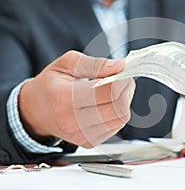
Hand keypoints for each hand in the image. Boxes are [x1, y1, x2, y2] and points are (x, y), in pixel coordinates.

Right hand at [19, 51, 134, 147]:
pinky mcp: (89, 142)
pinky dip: (117, 113)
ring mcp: (81, 136)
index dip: (122, 81)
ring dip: (124, 102)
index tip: (122, 72)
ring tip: (113, 91)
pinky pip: (116, 127)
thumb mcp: (68, 63)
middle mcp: (72, 122)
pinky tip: (106, 104)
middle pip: (118, 109)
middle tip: (121, 80)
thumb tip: (119, 66)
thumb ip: (96, 64)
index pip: (108, 93)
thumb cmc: (51, 85)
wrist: (36, 111)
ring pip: (120, 119)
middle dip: (126, 91)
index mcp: (65, 98)